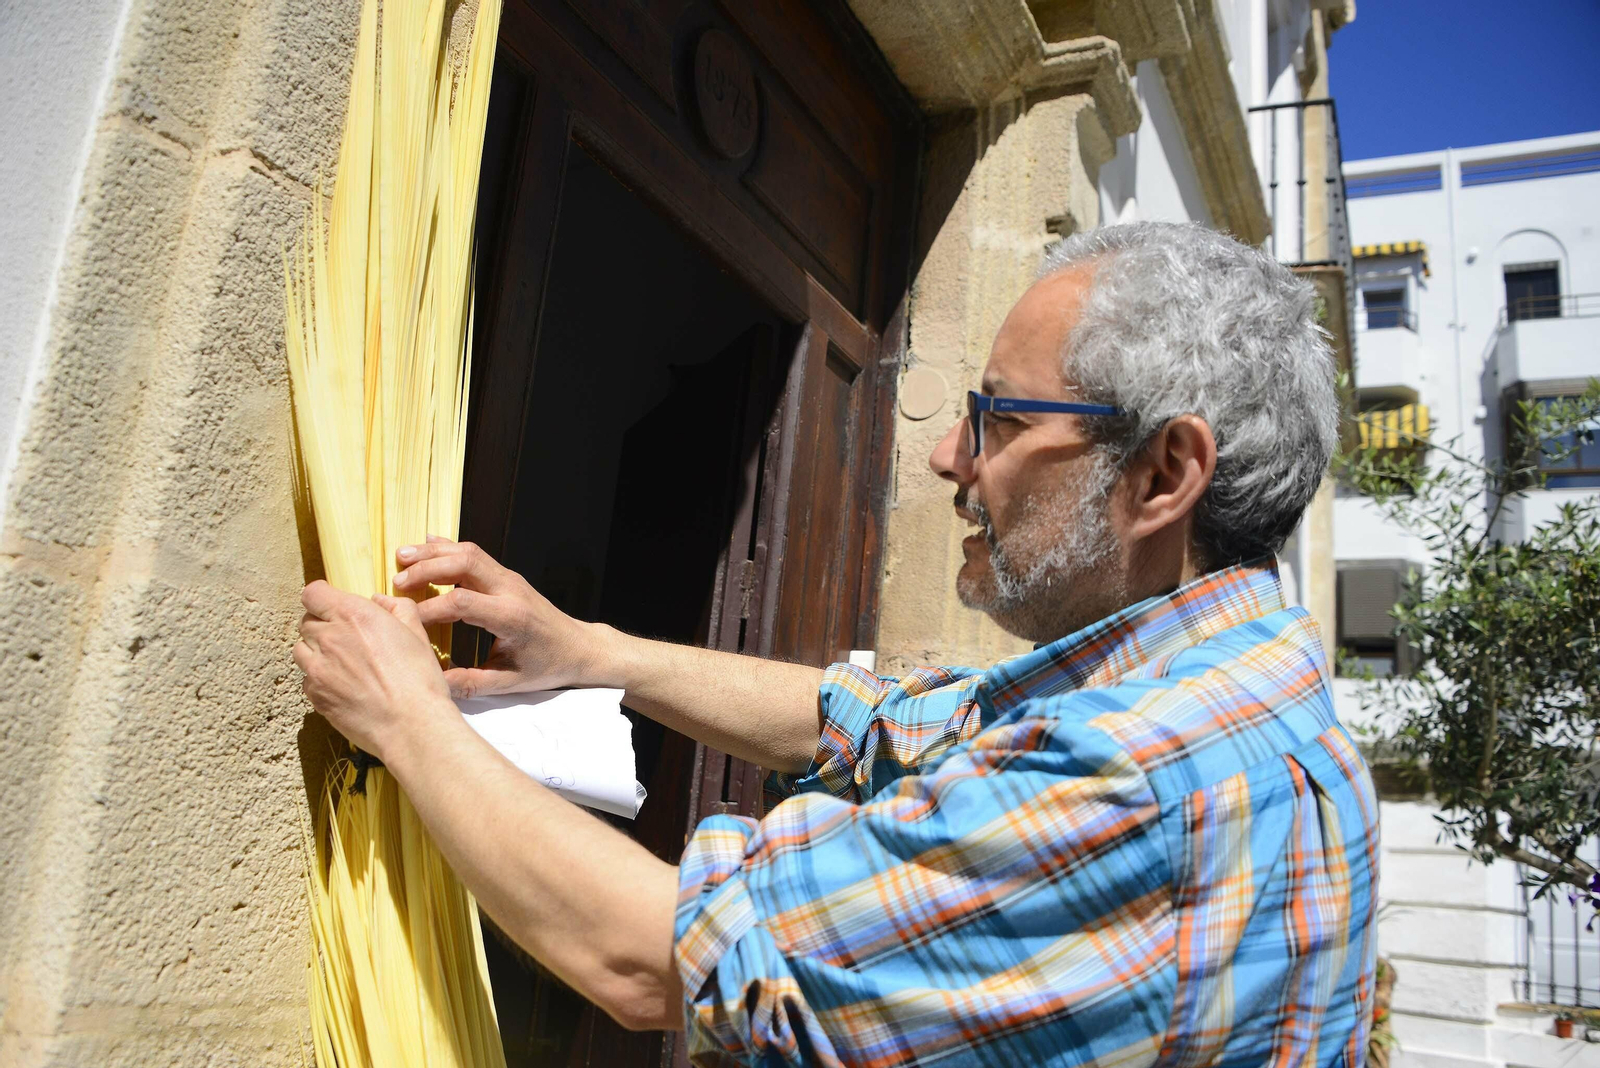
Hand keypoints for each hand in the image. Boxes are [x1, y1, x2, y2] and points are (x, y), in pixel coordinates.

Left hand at [293, 581, 453, 759]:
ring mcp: (317, 668)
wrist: (410, 724)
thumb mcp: (417, 632)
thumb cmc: (418, 679)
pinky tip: (343, 687)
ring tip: (341, 664)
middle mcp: (329, 637)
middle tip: (346, 640)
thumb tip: (378, 600)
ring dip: (315, 652)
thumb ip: (396, 607)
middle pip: (306, 622)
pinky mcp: (315, 695)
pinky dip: (319, 680)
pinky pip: (306, 679)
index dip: (322, 599)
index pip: (312, 593)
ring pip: (300, 650)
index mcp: (354, 615)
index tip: (332, 607)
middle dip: (322, 626)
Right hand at [393, 536, 601, 697]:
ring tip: (401, 556)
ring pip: (468, 552)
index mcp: (511, 617)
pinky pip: (475, 554)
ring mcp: (509, 578)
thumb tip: (434, 685)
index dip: (429, 609)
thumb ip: (472, 683)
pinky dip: (449, 547)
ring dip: (434, 553)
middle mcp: (510, 590)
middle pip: (464, 564)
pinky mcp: (506, 575)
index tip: (405, 621)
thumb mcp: (510, 683)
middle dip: (427, 569)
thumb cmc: (547, 665)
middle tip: (397, 582)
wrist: (578, 646)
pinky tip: (426, 544)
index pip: (462, 603)